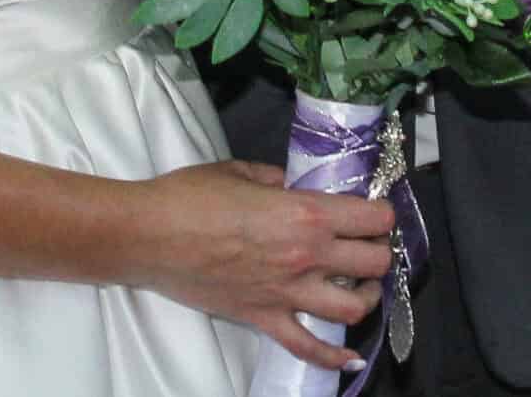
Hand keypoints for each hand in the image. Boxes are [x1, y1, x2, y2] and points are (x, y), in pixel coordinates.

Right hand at [128, 159, 395, 371]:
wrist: (149, 234)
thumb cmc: (191, 196)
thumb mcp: (242, 171)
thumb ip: (278, 180)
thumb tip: (294, 187)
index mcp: (305, 213)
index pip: (371, 219)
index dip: (381, 213)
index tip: (373, 211)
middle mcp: (305, 256)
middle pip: (372, 263)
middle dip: (378, 252)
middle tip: (368, 244)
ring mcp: (285, 292)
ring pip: (351, 308)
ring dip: (365, 297)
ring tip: (359, 286)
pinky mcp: (263, 318)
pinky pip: (306, 346)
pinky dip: (331, 358)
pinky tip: (349, 359)